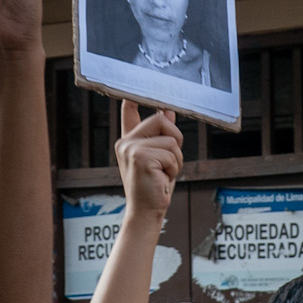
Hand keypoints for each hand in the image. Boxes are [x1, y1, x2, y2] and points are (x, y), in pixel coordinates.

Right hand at [115, 101, 182, 219]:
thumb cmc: (154, 186)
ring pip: (170, 140)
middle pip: (160, 119)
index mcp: (129, 142)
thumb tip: (168, 112)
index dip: (132, 100)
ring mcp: (131, 149)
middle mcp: (126, 142)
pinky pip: (171, 153)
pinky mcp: (140, 157)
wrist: (146, 211)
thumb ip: (162, 136)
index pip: (129, 114)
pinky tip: (162, 179)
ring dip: (176, 159)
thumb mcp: (160, 159)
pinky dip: (174, 168)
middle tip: (170, 161)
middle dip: (175, 139)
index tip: (132, 91)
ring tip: (164, 174)